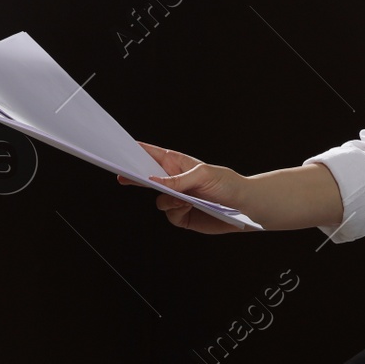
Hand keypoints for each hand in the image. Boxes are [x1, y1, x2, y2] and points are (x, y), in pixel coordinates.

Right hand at [117, 141, 253, 233]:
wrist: (243, 207)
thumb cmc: (227, 183)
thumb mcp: (203, 175)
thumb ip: (177, 179)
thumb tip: (152, 181)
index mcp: (179, 164)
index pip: (154, 155)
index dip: (138, 151)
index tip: (122, 149)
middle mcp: (175, 181)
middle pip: (148, 177)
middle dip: (135, 177)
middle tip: (121, 176)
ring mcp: (177, 198)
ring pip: (158, 199)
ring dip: (167, 200)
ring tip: (183, 200)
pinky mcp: (181, 215)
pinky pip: (169, 214)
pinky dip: (175, 212)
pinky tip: (188, 208)